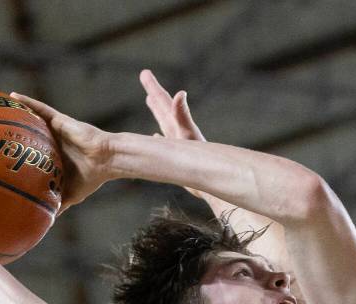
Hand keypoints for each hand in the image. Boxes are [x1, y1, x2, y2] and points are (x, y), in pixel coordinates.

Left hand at [10, 92, 111, 209]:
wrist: (105, 161)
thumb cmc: (92, 177)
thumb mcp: (71, 194)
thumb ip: (58, 203)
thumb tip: (47, 221)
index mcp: (53, 157)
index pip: (32, 154)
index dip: (18, 153)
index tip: (0, 157)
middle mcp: (52, 142)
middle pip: (28, 135)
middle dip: (12, 132)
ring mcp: (55, 130)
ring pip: (31, 119)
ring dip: (16, 113)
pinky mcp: (59, 120)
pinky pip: (40, 109)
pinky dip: (27, 102)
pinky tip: (13, 97)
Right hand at [139, 69, 210, 201]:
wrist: (210, 179)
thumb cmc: (200, 160)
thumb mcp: (188, 135)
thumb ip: (183, 115)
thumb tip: (180, 93)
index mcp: (178, 124)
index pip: (163, 101)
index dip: (154, 88)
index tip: (145, 72)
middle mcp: (177, 131)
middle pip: (163, 107)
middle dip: (154, 92)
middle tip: (144, 74)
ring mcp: (178, 143)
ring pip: (164, 122)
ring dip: (157, 111)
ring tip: (150, 100)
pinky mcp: (178, 158)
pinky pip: (164, 144)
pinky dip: (158, 139)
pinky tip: (155, 136)